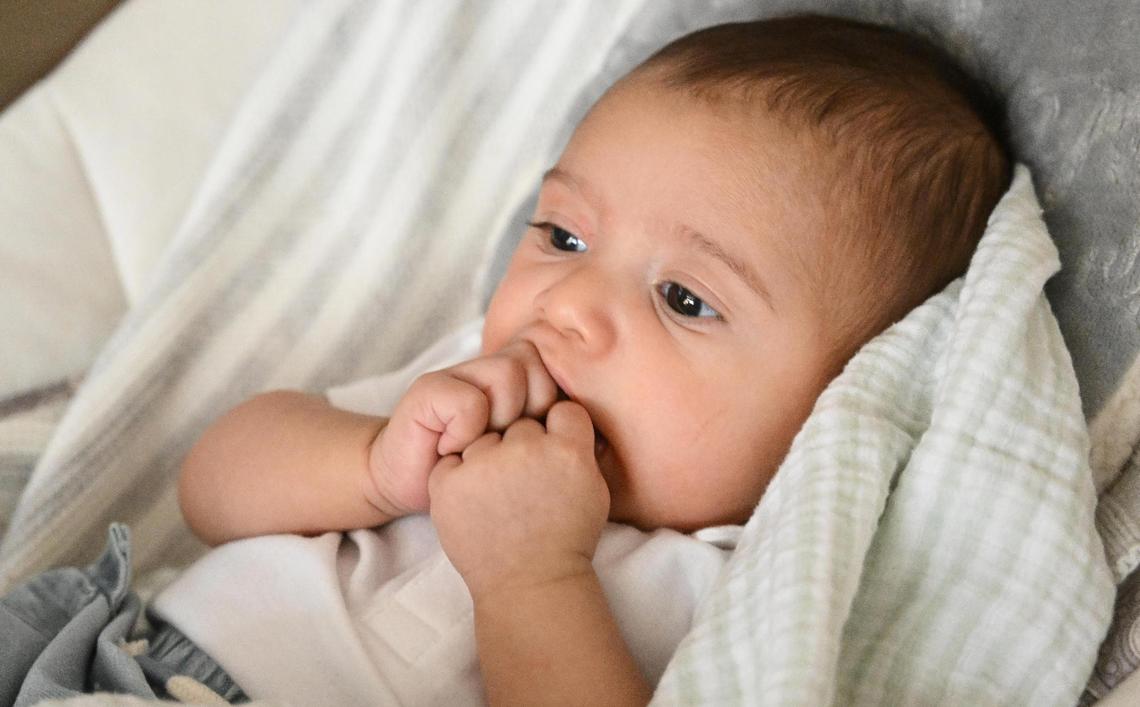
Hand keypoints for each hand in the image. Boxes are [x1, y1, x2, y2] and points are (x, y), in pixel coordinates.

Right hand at [365, 339, 559, 516]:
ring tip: (481, 446)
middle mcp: (488, 368)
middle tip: (507, 446)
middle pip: (536, 364)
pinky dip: (467, 430)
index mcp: (517, 380)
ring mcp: (457, 374)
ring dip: (501, 418)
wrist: (406, 483)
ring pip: (507, 373)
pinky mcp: (428, 390)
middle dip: (533, 411)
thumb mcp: (522, 455)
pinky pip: (470, 400)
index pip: (557, 369)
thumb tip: (597, 434)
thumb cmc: (474, 477)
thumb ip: (552, 432)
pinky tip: (453, 449)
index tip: (532, 446)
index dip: (553, 409)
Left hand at [428, 401, 609, 599]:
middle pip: (520, 424)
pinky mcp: (449, 483)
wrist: (529, 584)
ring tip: (498, 498)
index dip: (557, 429)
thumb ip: (582, 450)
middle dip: (521, 447)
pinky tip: (475, 502)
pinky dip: (459, 477)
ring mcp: (484, 465)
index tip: (553, 454)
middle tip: (523, 485)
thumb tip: (569, 419)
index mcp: (567, 451)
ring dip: (488, 460)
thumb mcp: (594, 490)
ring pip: (484, 438)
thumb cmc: (566, 541)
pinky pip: (451, 459)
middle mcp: (526, 450)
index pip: (562, 409)